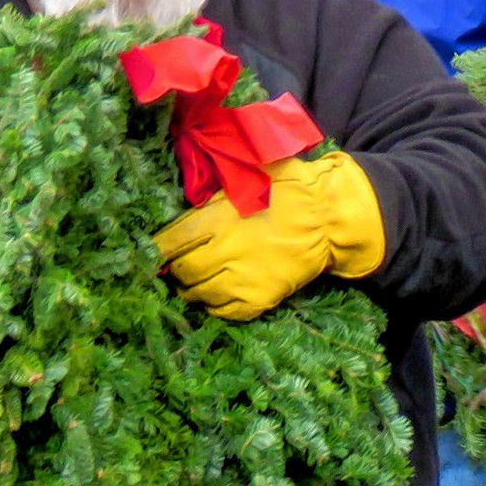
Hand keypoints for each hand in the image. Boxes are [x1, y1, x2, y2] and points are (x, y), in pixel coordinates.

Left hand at [154, 151, 384, 321]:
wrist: (329, 218)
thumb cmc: (290, 189)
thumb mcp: (249, 174)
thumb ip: (215, 186)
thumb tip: (186, 190)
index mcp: (217, 220)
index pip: (170, 243)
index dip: (158, 249)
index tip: (155, 249)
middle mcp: (225, 253)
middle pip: (182, 271)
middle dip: (175, 268)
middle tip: (178, 263)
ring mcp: (242, 280)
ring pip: (198, 294)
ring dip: (192, 287)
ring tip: (195, 278)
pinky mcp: (259, 299)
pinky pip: (224, 312)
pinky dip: (214, 304)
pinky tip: (216, 293)